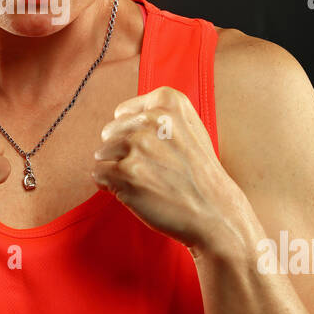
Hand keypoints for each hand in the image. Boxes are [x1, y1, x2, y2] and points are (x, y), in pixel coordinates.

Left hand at [90, 86, 246, 257]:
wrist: (215, 212)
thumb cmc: (200, 174)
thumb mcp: (190, 128)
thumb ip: (158, 116)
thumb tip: (121, 117)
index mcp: (168, 101)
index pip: (122, 113)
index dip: (133, 136)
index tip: (155, 150)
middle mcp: (152, 118)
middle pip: (109, 132)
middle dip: (122, 152)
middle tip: (152, 169)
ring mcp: (138, 145)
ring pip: (102, 153)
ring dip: (117, 170)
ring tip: (147, 181)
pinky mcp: (126, 173)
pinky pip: (98, 174)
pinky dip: (110, 186)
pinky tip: (135, 192)